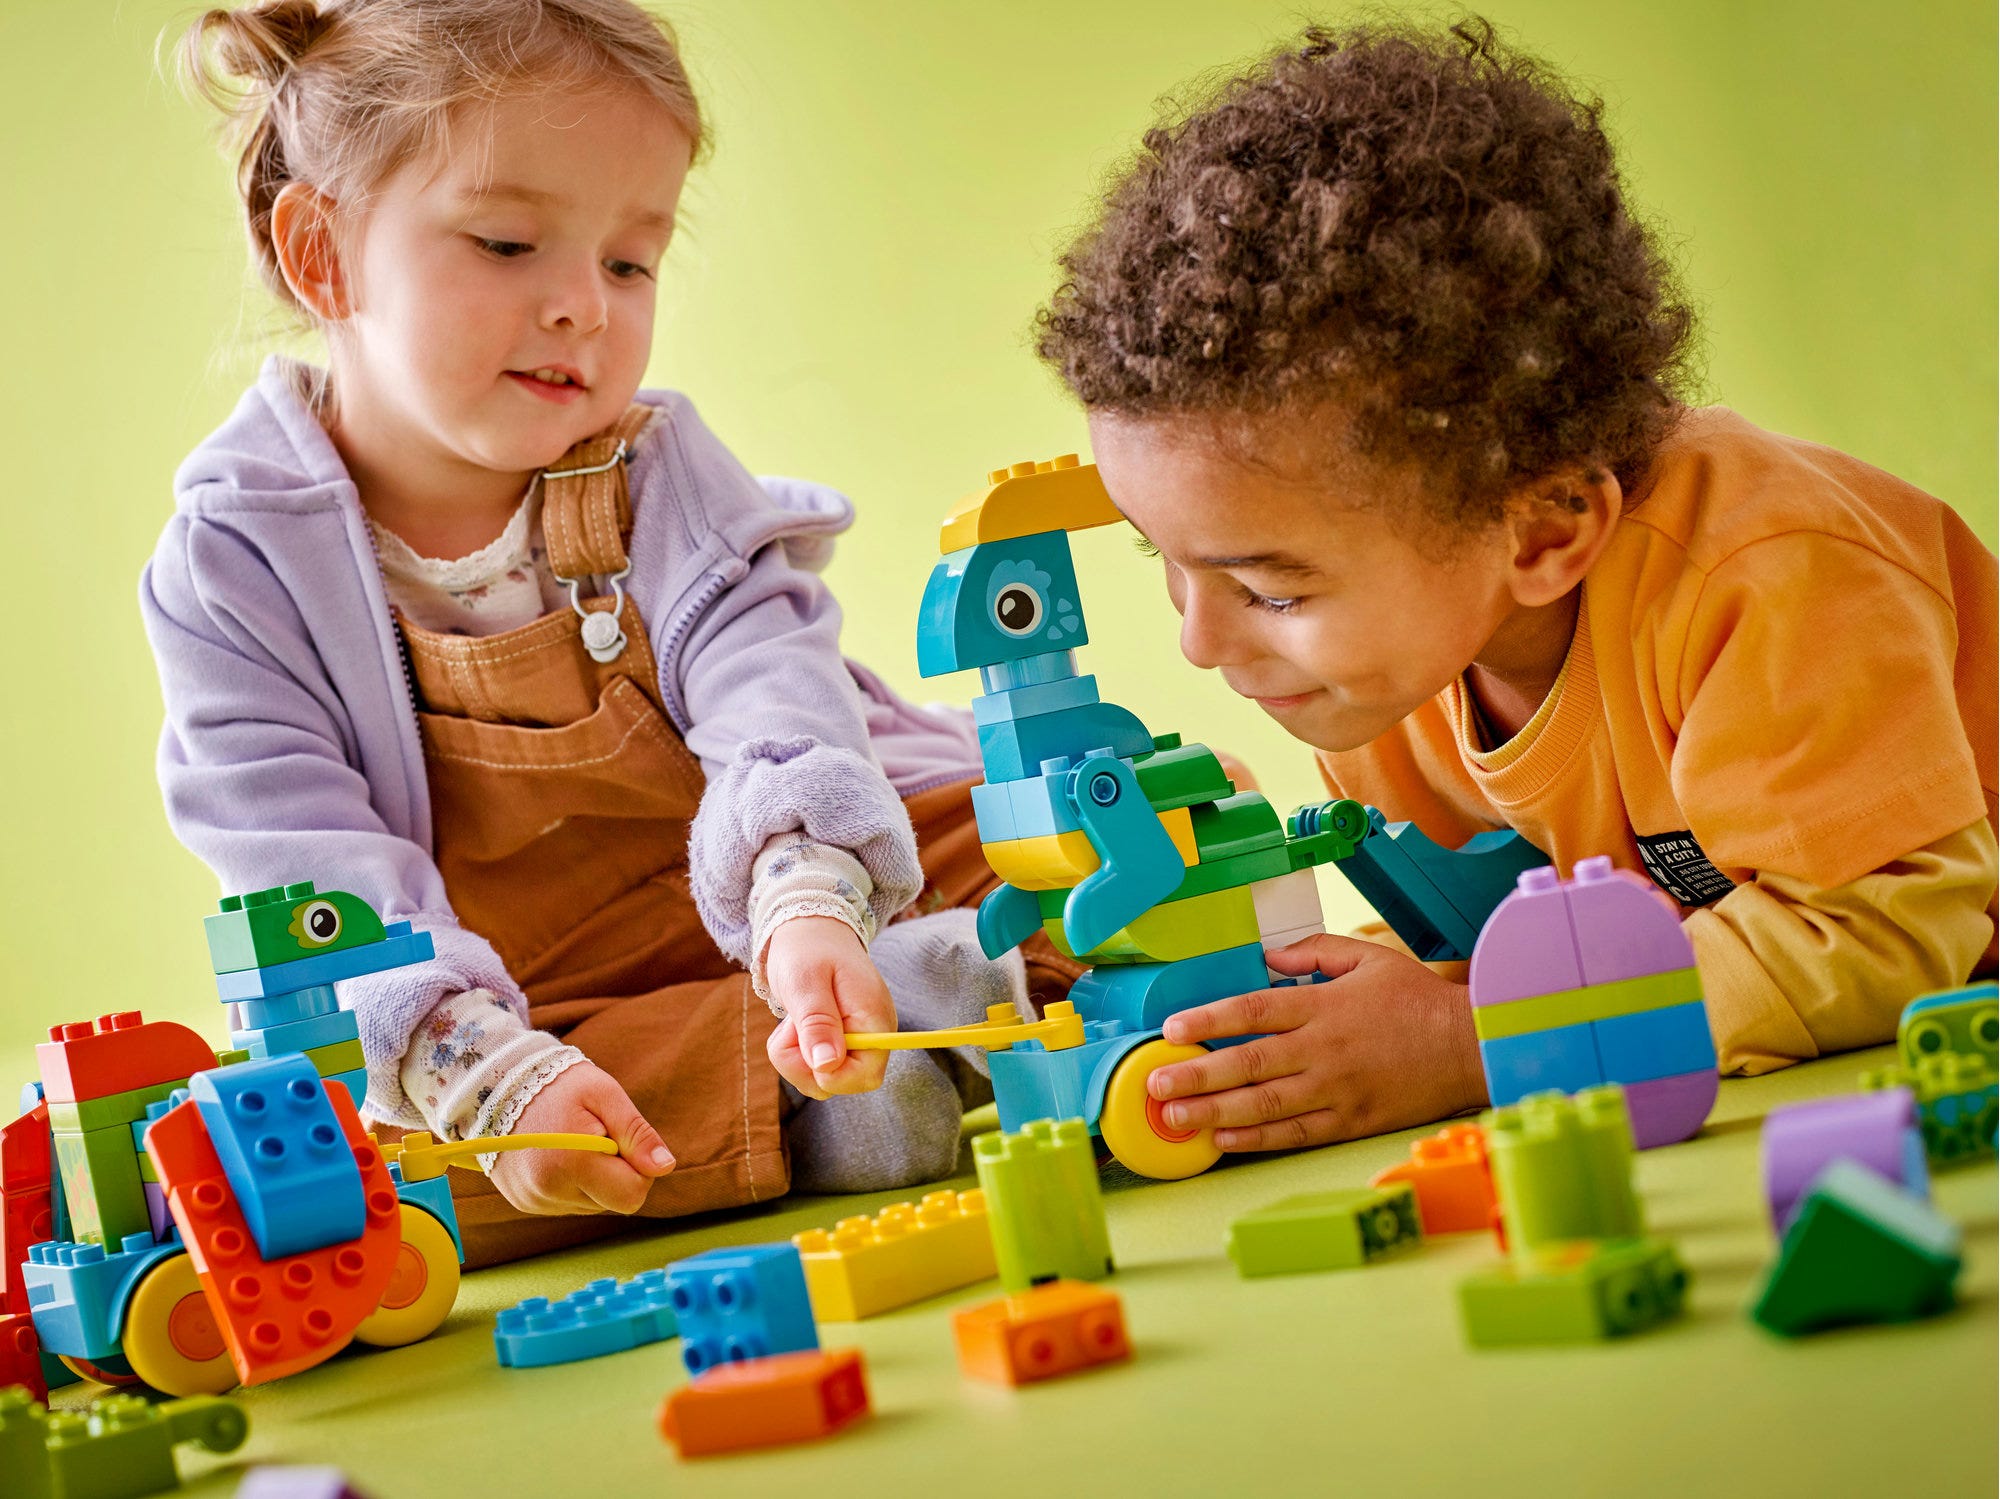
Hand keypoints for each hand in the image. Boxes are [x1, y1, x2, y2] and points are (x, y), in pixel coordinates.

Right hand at [486, 1061, 674, 1214]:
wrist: (500, 1085)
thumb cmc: (560, 1084)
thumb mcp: (606, 1095)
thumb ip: (638, 1133)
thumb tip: (665, 1168)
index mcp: (573, 1163)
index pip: (632, 1196)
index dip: (638, 1170)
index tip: (621, 1141)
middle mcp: (549, 1191)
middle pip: (613, 1202)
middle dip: (615, 1172)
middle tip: (594, 1136)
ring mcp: (534, 1200)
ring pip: (592, 1204)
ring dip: (593, 1178)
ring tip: (571, 1142)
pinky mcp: (524, 1203)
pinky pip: (568, 1203)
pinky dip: (571, 1183)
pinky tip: (556, 1154)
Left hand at [763, 915, 895, 1098]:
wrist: (808, 928)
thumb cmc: (807, 948)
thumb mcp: (805, 982)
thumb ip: (817, 1024)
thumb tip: (827, 1066)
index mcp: (874, 1018)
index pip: (865, 1075)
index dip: (830, 1074)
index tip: (803, 1045)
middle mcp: (873, 1034)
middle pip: (844, 1083)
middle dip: (805, 1066)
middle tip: (789, 1029)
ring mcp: (859, 1039)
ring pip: (826, 1079)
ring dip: (797, 1059)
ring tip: (792, 1022)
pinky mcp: (842, 1041)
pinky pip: (819, 1067)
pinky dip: (798, 1054)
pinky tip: (797, 1026)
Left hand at [1146, 935, 1485, 1150]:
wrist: (1471, 1048)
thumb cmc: (1417, 1001)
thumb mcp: (1369, 959)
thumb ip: (1315, 952)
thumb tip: (1269, 954)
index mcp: (1324, 1006)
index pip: (1254, 1009)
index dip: (1209, 1019)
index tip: (1172, 1030)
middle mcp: (1324, 1049)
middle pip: (1249, 1063)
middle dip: (1196, 1075)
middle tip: (1155, 1085)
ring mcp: (1337, 1090)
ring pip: (1265, 1105)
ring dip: (1214, 1113)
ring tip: (1174, 1118)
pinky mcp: (1351, 1122)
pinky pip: (1296, 1134)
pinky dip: (1257, 1139)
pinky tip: (1223, 1140)